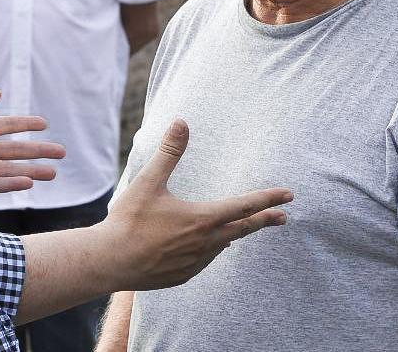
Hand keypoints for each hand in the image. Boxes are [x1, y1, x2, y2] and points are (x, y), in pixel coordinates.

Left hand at [0, 86, 65, 193]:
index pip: (9, 125)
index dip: (26, 124)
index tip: (44, 123)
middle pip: (16, 149)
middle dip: (39, 150)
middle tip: (61, 152)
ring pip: (10, 169)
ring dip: (31, 171)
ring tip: (53, 173)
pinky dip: (10, 183)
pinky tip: (27, 182)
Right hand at [99, 118, 290, 290]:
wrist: (110, 262)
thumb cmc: (128, 221)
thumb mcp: (148, 182)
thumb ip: (169, 153)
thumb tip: (181, 122)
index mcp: (202, 219)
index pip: (245, 206)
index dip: (268, 199)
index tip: (288, 196)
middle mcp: (206, 243)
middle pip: (244, 229)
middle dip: (264, 220)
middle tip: (282, 217)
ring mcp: (196, 262)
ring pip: (223, 245)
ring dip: (235, 234)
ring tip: (241, 228)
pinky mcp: (184, 275)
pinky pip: (205, 260)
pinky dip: (212, 249)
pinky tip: (208, 246)